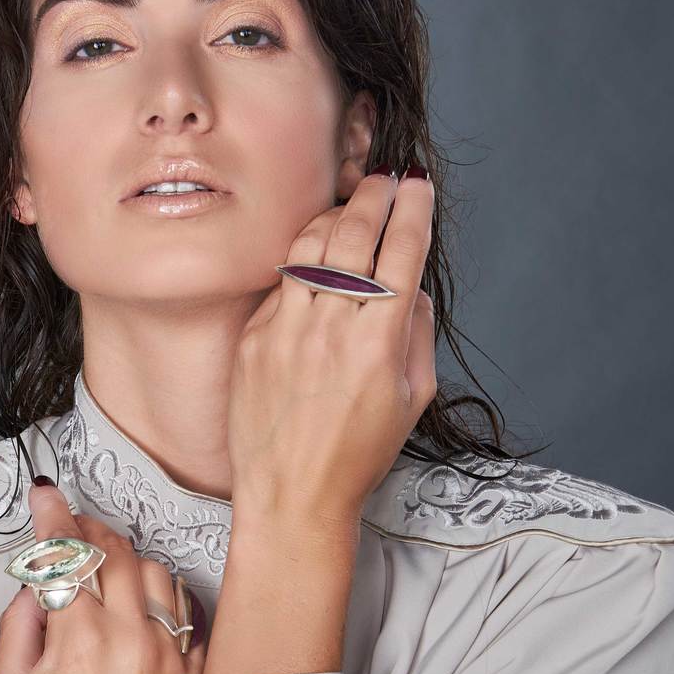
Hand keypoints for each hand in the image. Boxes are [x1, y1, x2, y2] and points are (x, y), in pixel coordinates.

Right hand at [0, 480, 207, 673]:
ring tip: (102, 561)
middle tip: (69, 524)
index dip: (52, 516)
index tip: (44, 495)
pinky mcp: (185, 671)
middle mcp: (128, 635)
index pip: (67, 552)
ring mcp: (164, 652)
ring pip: (153, 571)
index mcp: (79, 637)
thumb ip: (16, 626)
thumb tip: (32, 587)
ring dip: (125, 555)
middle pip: (114, 550)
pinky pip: (179, 608)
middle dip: (88, 527)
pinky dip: (157, 590)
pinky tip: (137, 598)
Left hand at [228, 167, 438, 533]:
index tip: (419, 186)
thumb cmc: (358, 453)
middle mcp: (331, 327)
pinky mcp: (254, 336)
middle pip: (355, 234)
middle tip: (387, 180)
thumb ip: (416, 332)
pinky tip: (316, 253)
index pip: (401, 252)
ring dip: (336, 215)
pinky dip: (303, 258)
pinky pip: (282, 281)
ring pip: (311, 246)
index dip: (413, 210)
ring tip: (352, 205)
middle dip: (375, 196)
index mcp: (379, 343)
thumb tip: (411, 283)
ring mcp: (286, 328)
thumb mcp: (413, 398)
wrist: (292, 494)